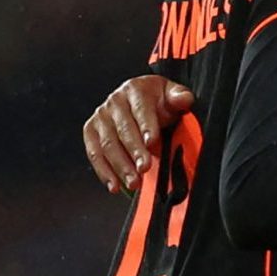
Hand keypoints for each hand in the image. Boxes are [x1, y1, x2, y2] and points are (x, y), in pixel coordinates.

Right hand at [82, 76, 194, 193]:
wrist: (139, 99)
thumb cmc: (156, 101)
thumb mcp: (171, 94)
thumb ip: (179, 97)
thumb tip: (184, 99)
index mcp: (135, 90)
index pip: (141, 109)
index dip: (146, 126)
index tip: (152, 142)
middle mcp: (114, 102)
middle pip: (123, 129)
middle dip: (134, 151)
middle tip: (144, 168)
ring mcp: (101, 117)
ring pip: (108, 144)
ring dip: (120, 166)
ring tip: (133, 182)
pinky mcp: (91, 131)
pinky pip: (95, 154)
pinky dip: (104, 172)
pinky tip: (115, 185)